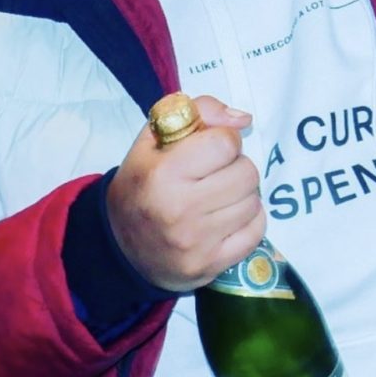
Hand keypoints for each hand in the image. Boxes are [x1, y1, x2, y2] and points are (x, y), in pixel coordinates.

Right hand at [107, 96, 264, 291]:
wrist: (119, 245)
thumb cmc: (142, 182)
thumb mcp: (154, 137)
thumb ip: (197, 112)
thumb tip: (243, 119)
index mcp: (163, 173)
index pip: (225, 142)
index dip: (224, 139)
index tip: (211, 148)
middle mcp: (180, 209)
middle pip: (246, 173)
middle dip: (236, 166)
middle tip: (216, 173)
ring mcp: (197, 241)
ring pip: (253, 202)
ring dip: (242, 194)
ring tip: (219, 195)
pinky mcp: (211, 265)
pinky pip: (256, 232)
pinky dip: (248, 221)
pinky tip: (227, 217)